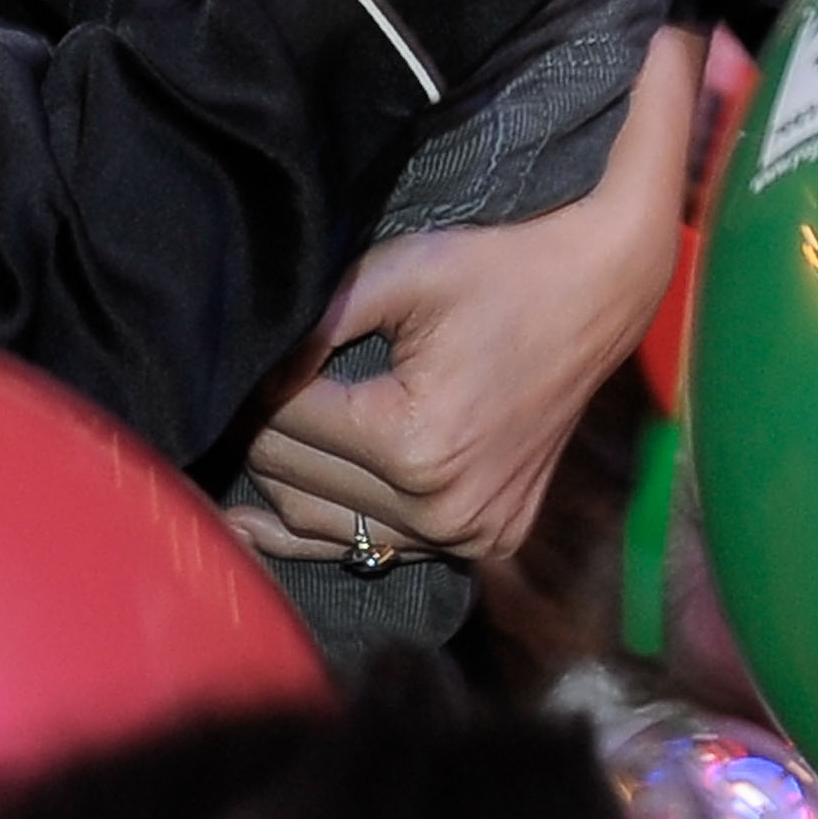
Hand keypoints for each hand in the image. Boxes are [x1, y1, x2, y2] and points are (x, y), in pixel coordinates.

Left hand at [230, 30, 697, 561]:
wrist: (597, 294)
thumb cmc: (496, 272)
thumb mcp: (398, 274)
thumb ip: (317, 319)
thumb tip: (242, 356)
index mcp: (416, 443)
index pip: (286, 423)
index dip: (246, 386)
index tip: (222, 360)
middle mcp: (443, 508)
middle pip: (298, 480)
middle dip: (253, 433)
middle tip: (220, 395)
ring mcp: (470, 535)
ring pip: (328, 528)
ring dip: (279, 486)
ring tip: (230, 452)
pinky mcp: (488, 540)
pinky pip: (381, 546)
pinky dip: (329, 527)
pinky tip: (265, 521)